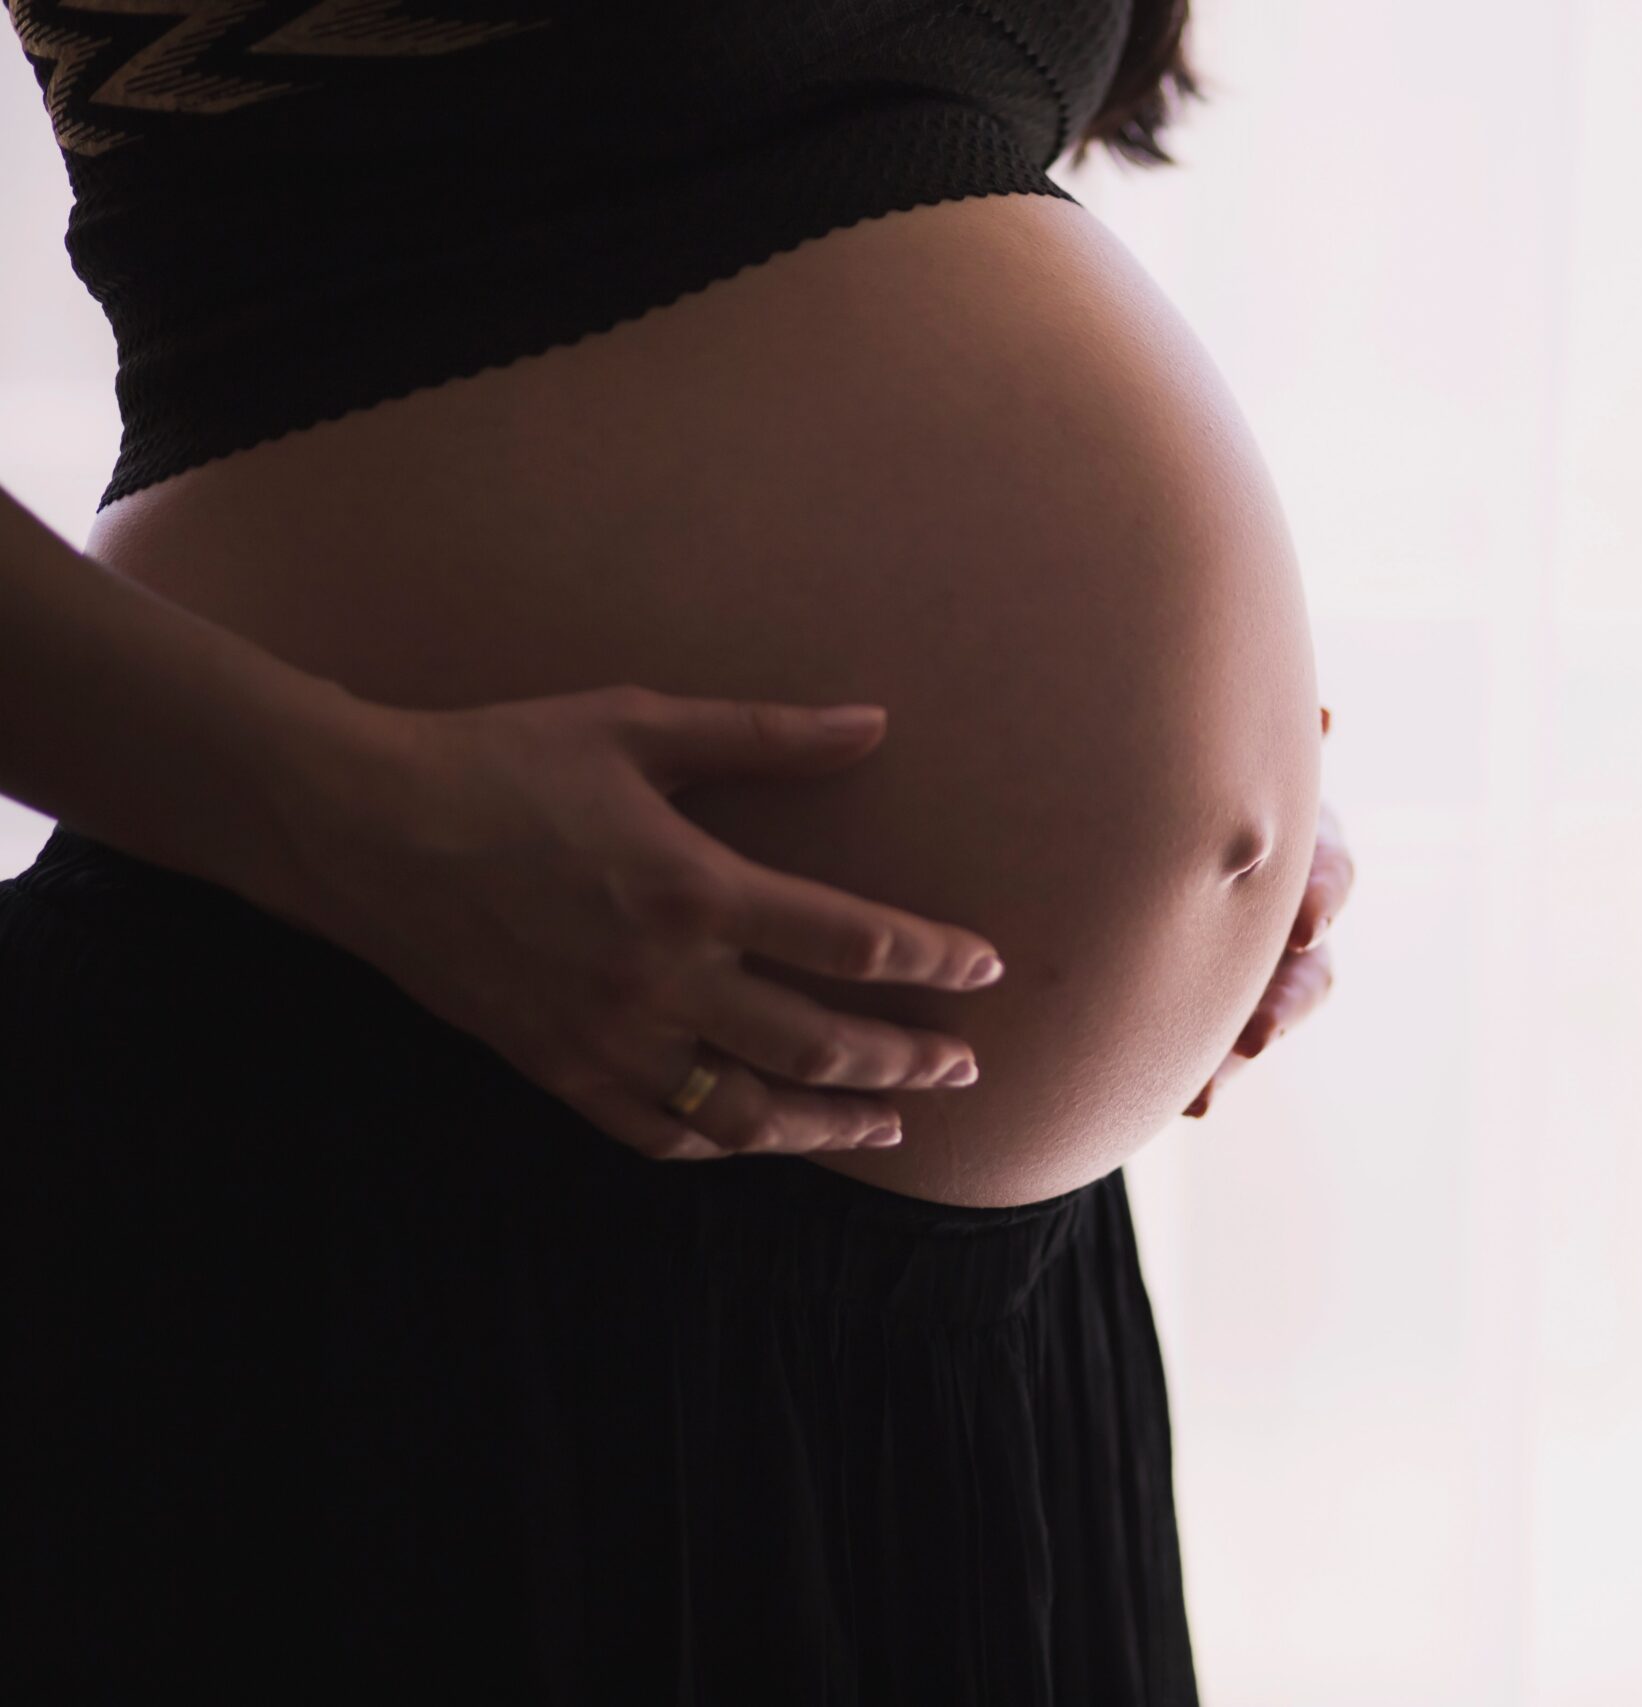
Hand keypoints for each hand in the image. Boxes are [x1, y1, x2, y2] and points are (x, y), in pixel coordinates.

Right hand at [259, 685, 1003, 1161]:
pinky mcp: (558, 1069)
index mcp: (695, 889)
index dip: (934, 960)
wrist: (360, 827)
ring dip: (834, 1122)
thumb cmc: (503, 758)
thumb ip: (765, 734)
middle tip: (967, 1065)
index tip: (986, 967)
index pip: (854, 943)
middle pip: (822, 1044)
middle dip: (908, 1059)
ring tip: (893, 1123)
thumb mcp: (639, 723)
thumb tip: (874, 722)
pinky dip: (724, 1145)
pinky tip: (764, 1138)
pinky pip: (660, 1133)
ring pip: (750, 1111)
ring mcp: (609, 1038)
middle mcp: (662, 980)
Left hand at [1183, 705, 1351, 1117]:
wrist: (1137, 830)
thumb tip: (1329, 718)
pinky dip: (1209, 1079)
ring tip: (1207, 1093)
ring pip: (1269, 1018)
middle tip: (1259, 1033)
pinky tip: (1190, 1105)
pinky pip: (1220, 1054)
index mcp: (1298, 838)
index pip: (1329, 867)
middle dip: (1286, 1000)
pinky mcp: (1228, 1009)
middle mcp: (1292, 907)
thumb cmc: (1189, 774)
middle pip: (1307, 966)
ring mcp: (1262, 966)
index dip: (1323, 896)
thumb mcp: (1219, 757)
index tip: (1304, 925)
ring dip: (1241, 1053)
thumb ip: (1254, 749)